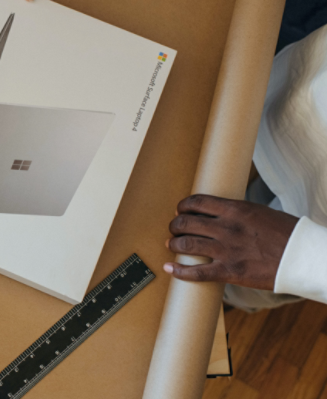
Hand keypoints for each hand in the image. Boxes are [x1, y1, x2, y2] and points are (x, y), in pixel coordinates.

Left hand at [164, 194, 298, 289]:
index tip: (180, 210)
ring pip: (187, 244)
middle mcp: (227, 228)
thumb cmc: (286, 234)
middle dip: (175, 225)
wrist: (303, 257)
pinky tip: (169, 268)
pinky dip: (179, 271)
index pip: (197, 202)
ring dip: (174, 243)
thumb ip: (236, 213)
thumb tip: (217, 214)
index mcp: (235, 210)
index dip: (183, 206)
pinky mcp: (230, 272)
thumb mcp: (259, 213)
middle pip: (187, 222)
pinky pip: (197, 272)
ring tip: (171, 244)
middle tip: (174, 228)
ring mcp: (227, 250)